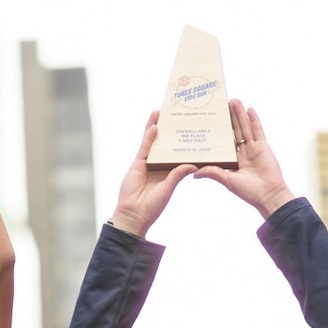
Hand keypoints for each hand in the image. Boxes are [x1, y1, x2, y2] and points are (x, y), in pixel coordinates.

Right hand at [110, 112, 195, 236]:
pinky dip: (149, 137)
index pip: (178, 154)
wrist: (134, 214)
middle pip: (165, 144)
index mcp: (170, 172)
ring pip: (153, 141)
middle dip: (169, 130)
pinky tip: (154, 126)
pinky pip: (145, 147)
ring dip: (156, 127)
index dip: (183, 143)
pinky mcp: (138, 163)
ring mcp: (148, 163)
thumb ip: (178, 175)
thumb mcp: (168, 189)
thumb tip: (193, 165)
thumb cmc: (152, 206)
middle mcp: (159, 165)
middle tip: (175, 115)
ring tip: (161, 113)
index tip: (190, 130)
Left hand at [196, 101, 295, 215]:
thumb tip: (194, 173)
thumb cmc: (249, 192)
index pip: (224, 142)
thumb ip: (213, 173)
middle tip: (222, 103)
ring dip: (239, 114)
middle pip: (234, 131)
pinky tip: (249, 109)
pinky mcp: (263, 146)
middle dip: (229, 117)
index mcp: (233, 161)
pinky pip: (258, 130)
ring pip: (245, 127)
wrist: (268, 195)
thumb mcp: (227, 180)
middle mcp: (243, 153)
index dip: (218, 131)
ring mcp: (254, 148)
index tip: (211, 120)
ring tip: (233, 101)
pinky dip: (254, 119)